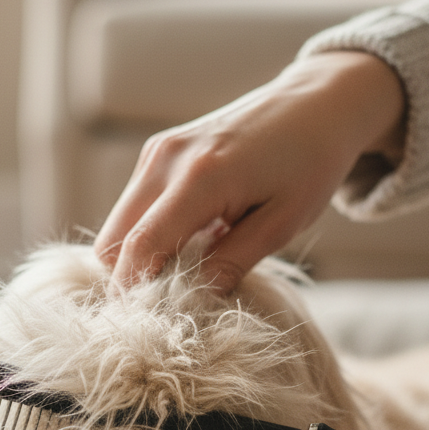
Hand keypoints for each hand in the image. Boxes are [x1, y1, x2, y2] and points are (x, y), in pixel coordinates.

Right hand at [93, 51, 405, 293]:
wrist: (315, 103)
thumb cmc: (310, 163)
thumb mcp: (282, 224)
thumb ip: (232, 263)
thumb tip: (190, 301)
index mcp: (199, 177)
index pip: (142, 247)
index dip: (134, 292)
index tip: (145, 326)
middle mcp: (165, 159)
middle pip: (113, 240)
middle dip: (128, 280)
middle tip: (163, 310)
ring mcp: (156, 151)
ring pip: (118, 225)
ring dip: (137, 258)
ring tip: (179, 277)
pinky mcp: (157, 151)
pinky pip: (133, 207)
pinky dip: (146, 235)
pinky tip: (184, 246)